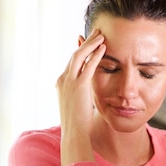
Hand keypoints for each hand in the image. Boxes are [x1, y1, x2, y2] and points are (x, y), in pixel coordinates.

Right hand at [57, 29, 105, 165]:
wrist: (74, 133)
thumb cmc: (78, 123)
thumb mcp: (77, 104)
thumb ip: (80, 94)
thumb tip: (87, 91)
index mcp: (61, 83)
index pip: (72, 61)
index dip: (82, 50)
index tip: (90, 41)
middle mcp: (62, 79)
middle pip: (75, 54)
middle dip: (86, 42)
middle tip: (97, 32)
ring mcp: (69, 82)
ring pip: (79, 56)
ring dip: (91, 44)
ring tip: (101, 35)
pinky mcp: (79, 86)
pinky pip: (88, 66)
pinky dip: (95, 55)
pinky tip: (103, 48)